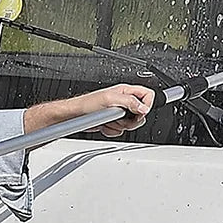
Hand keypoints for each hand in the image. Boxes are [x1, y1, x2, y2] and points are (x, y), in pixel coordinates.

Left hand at [23, 84, 154, 136]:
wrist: (75, 115)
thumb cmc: (87, 103)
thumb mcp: (110, 99)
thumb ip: (129, 102)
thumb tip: (144, 108)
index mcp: (126, 91)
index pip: (147, 95)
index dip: (147, 105)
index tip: (139, 113)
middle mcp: (124, 101)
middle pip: (141, 113)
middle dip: (132, 119)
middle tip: (122, 118)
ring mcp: (119, 113)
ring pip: (131, 124)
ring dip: (120, 125)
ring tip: (110, 120)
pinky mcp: (113, 122)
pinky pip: (121, 130)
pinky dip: (113, 131)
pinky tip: (105, 125)